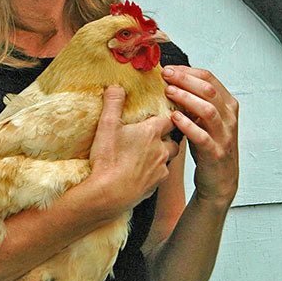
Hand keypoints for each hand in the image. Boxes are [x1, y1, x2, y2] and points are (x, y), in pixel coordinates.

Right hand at [82, 86, 178, 222]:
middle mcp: (161, 149)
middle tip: (155, 133)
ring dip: (162, 153)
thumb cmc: (108, 159)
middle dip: (167, 135)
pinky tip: (142, 171)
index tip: (164, 112)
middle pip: (174, 138)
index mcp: (152, 132)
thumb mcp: (107, 126)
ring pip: (169, 157)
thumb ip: (113, 103)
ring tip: (149, 152)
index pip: (169, 118)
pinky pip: (161, 174)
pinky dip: (154, 171)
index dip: (167, 114)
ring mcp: (160, 169)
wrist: (109, 194)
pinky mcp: (156, 185)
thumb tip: (117, 86)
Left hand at [162, 66, 238, 205]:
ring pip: (208, 110)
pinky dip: (187, 125)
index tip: (169, 69)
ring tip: (168, 92)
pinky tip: (173, 118)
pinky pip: (202, 136)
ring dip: (186, 98)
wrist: (219, 180)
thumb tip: (170, 81)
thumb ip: (194, 102)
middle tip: (165, 76)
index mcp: (227, 105)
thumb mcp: (203, 120)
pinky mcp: (215, 153)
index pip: (210, 78)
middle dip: (185, 80)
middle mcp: (229, 118)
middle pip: (209, 90)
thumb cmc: (208, 146)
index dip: (188, 71)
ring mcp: (224, 136)